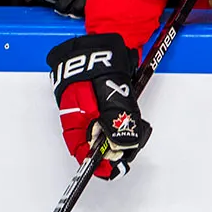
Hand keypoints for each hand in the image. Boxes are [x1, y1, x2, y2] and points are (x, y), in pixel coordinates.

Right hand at [46, 33, 149, 180]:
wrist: (102, 44)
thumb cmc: (98, 67)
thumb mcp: (108, 97)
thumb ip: (116, 121)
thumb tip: (122, 146)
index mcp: (76, 123)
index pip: (84, 154)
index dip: (100, 164)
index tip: (117, 167)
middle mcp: (84, 122)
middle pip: (100, 147)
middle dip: (120, 146)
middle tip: (135, 137)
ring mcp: (96, 115)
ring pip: (112, 135)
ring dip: (126, 132)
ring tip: (135, 119)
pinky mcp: (107, 107)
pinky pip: (118, 122)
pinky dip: (128, 121)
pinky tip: (133, 113)